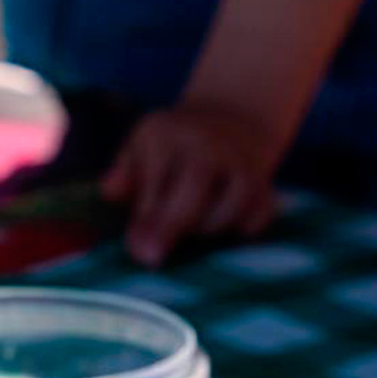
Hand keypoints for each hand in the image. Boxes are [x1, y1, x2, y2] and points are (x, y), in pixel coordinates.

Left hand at [101, 105, 278, 266]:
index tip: (138, 249)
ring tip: (191, 233)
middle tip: (153, 258)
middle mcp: (211, 143)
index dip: (148, 215)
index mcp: (170, 133)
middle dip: (172, 224)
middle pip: (196, 184)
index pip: (158, 173)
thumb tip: (110, 191)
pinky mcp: (266, 186)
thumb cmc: (173, 147)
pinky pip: (259, 217)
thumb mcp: (141, 147)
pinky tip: (226, 234)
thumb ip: (123, 173)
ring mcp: (244, 163)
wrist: (231, 119)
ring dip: (207, 230)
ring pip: (231, 206)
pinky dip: (243, 232)